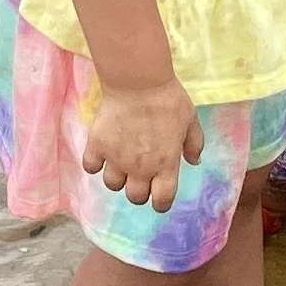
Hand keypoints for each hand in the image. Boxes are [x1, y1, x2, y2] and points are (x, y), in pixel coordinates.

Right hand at [83, 80, 203, 210]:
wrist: (138, 82)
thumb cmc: (168, 100)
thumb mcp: (191, 121)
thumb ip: (194, 144)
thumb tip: (194, 162)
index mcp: (165, 165)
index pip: (162, 200)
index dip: (161, 203)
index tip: (159, 197)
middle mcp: (140, 168)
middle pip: (135, 197)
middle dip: (139, 191)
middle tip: (140, 176)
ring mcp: (116, 158)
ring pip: (112, 185)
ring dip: (118, 178)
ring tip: (120, 163)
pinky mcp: (98, 146)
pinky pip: (90, 167)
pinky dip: (94, 164)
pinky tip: (101, 153)